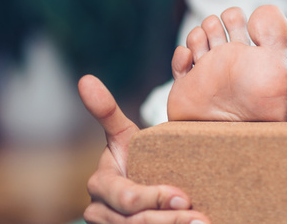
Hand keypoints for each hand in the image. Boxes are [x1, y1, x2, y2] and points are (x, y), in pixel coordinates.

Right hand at [78, 75, 210, 223]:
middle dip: (171, 219)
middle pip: (138, 222)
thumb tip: (85, 78)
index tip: (183, 196)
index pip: (128, 197)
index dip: (154, 198)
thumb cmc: (134, 157)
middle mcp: (99, 212)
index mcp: (100, 186)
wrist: (141, 185)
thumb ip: (106, 112)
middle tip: (201, 216)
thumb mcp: (123, 136)